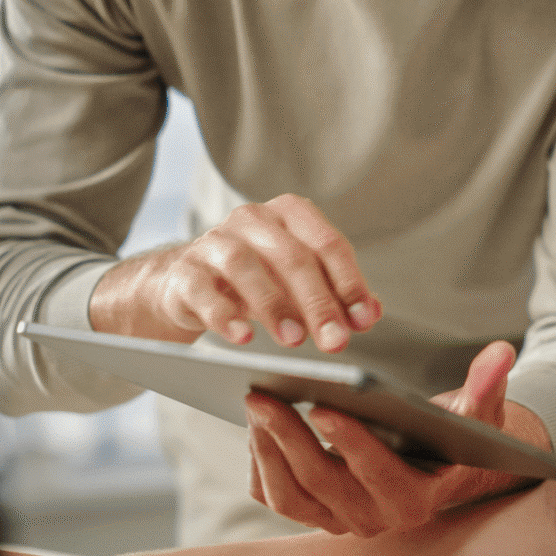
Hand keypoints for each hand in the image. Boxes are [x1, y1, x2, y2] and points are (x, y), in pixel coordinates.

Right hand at [90, 193, 381, 350]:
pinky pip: (202, 289)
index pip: (328, 244)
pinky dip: (224, 314)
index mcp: (289, 215)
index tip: (362, 320)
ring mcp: (214, 240)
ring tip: (293, 340)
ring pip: (244, 265)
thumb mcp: (300, 286)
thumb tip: (371, 313)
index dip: (349, 282)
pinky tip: (242, 337)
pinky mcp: (185, 270)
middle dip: (318, 302)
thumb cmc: (256, 281)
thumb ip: (337, 295)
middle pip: (292, 256)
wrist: (189, 284)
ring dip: (273, 305)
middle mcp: (252, 219)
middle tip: (334, 341)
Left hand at [246, 340, 546, 535]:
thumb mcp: (478, 411)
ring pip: (288, 496)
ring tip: (255, 402)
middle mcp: (373, 520)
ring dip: (267, 450)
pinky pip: (272, 493)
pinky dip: (259, 459)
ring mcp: (336, 521)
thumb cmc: (453, 434)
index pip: (378, 474)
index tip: (323, 404)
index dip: (350, 442)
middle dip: (289, 439)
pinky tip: (255, 420)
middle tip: (262, 395)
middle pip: (321, 485)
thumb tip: (500, 353)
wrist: (433, 465)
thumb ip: (488, 385)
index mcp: (415, 500)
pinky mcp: (309, 512)